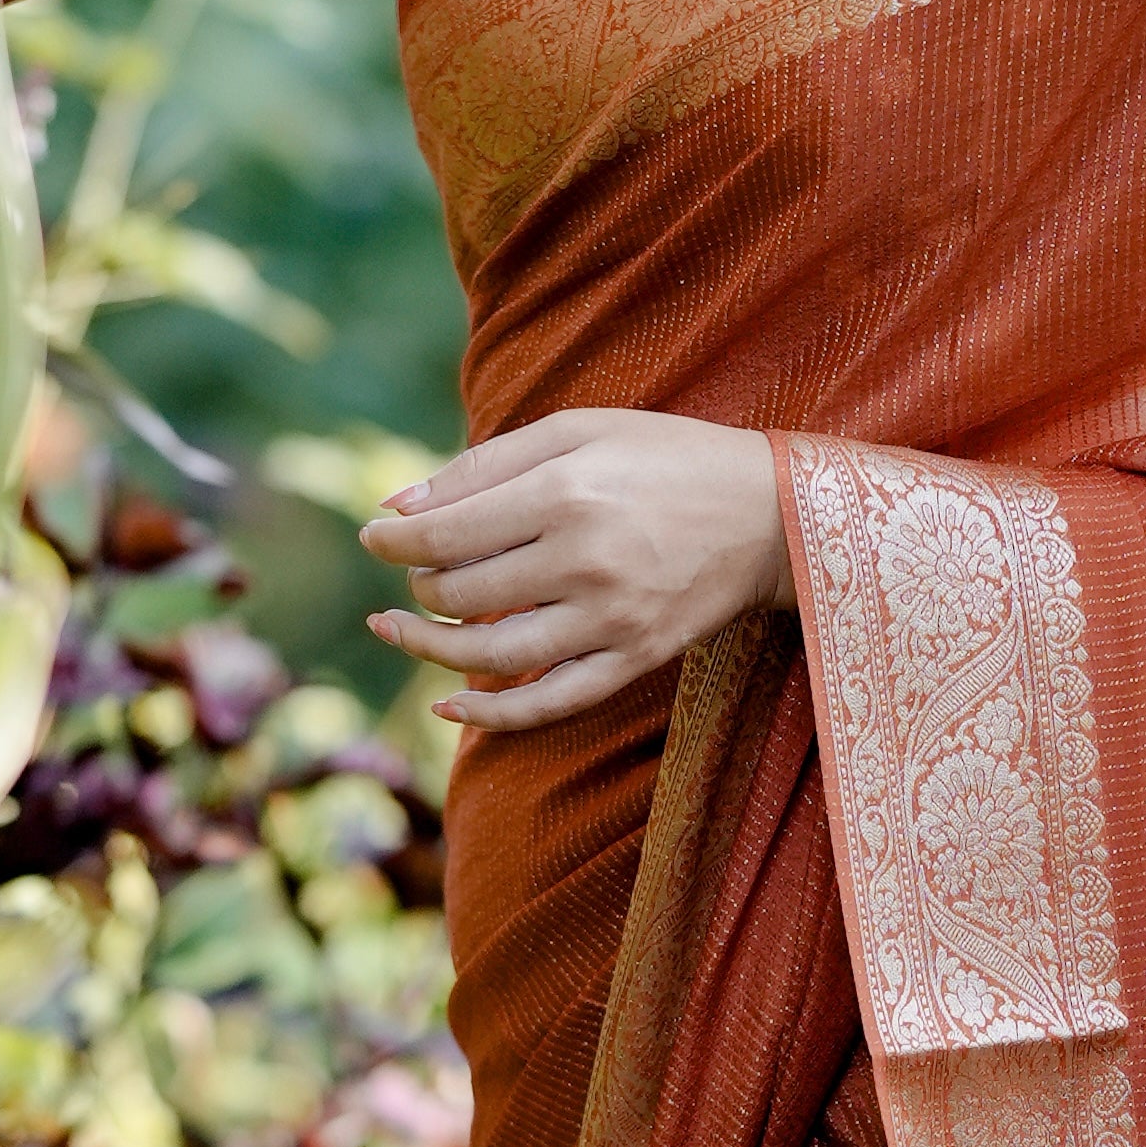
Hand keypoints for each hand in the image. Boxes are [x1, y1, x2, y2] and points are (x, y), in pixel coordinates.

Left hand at [360, 408, 790, 731]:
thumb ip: (485, 464)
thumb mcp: (579, 431)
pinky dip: (490, 714)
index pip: (445, 534)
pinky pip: (546, 703)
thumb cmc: (664, 457)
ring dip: (428, 648)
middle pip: (459, 594)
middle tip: (412, 571)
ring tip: (396, 631)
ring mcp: (610, 619)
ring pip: (488, 654)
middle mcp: (584, 560)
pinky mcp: (633, 659)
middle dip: (417, 585)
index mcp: (565, 492)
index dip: (393, 541)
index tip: (374, 536)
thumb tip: (396, 507)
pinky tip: (449, 708)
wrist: (771, 513)